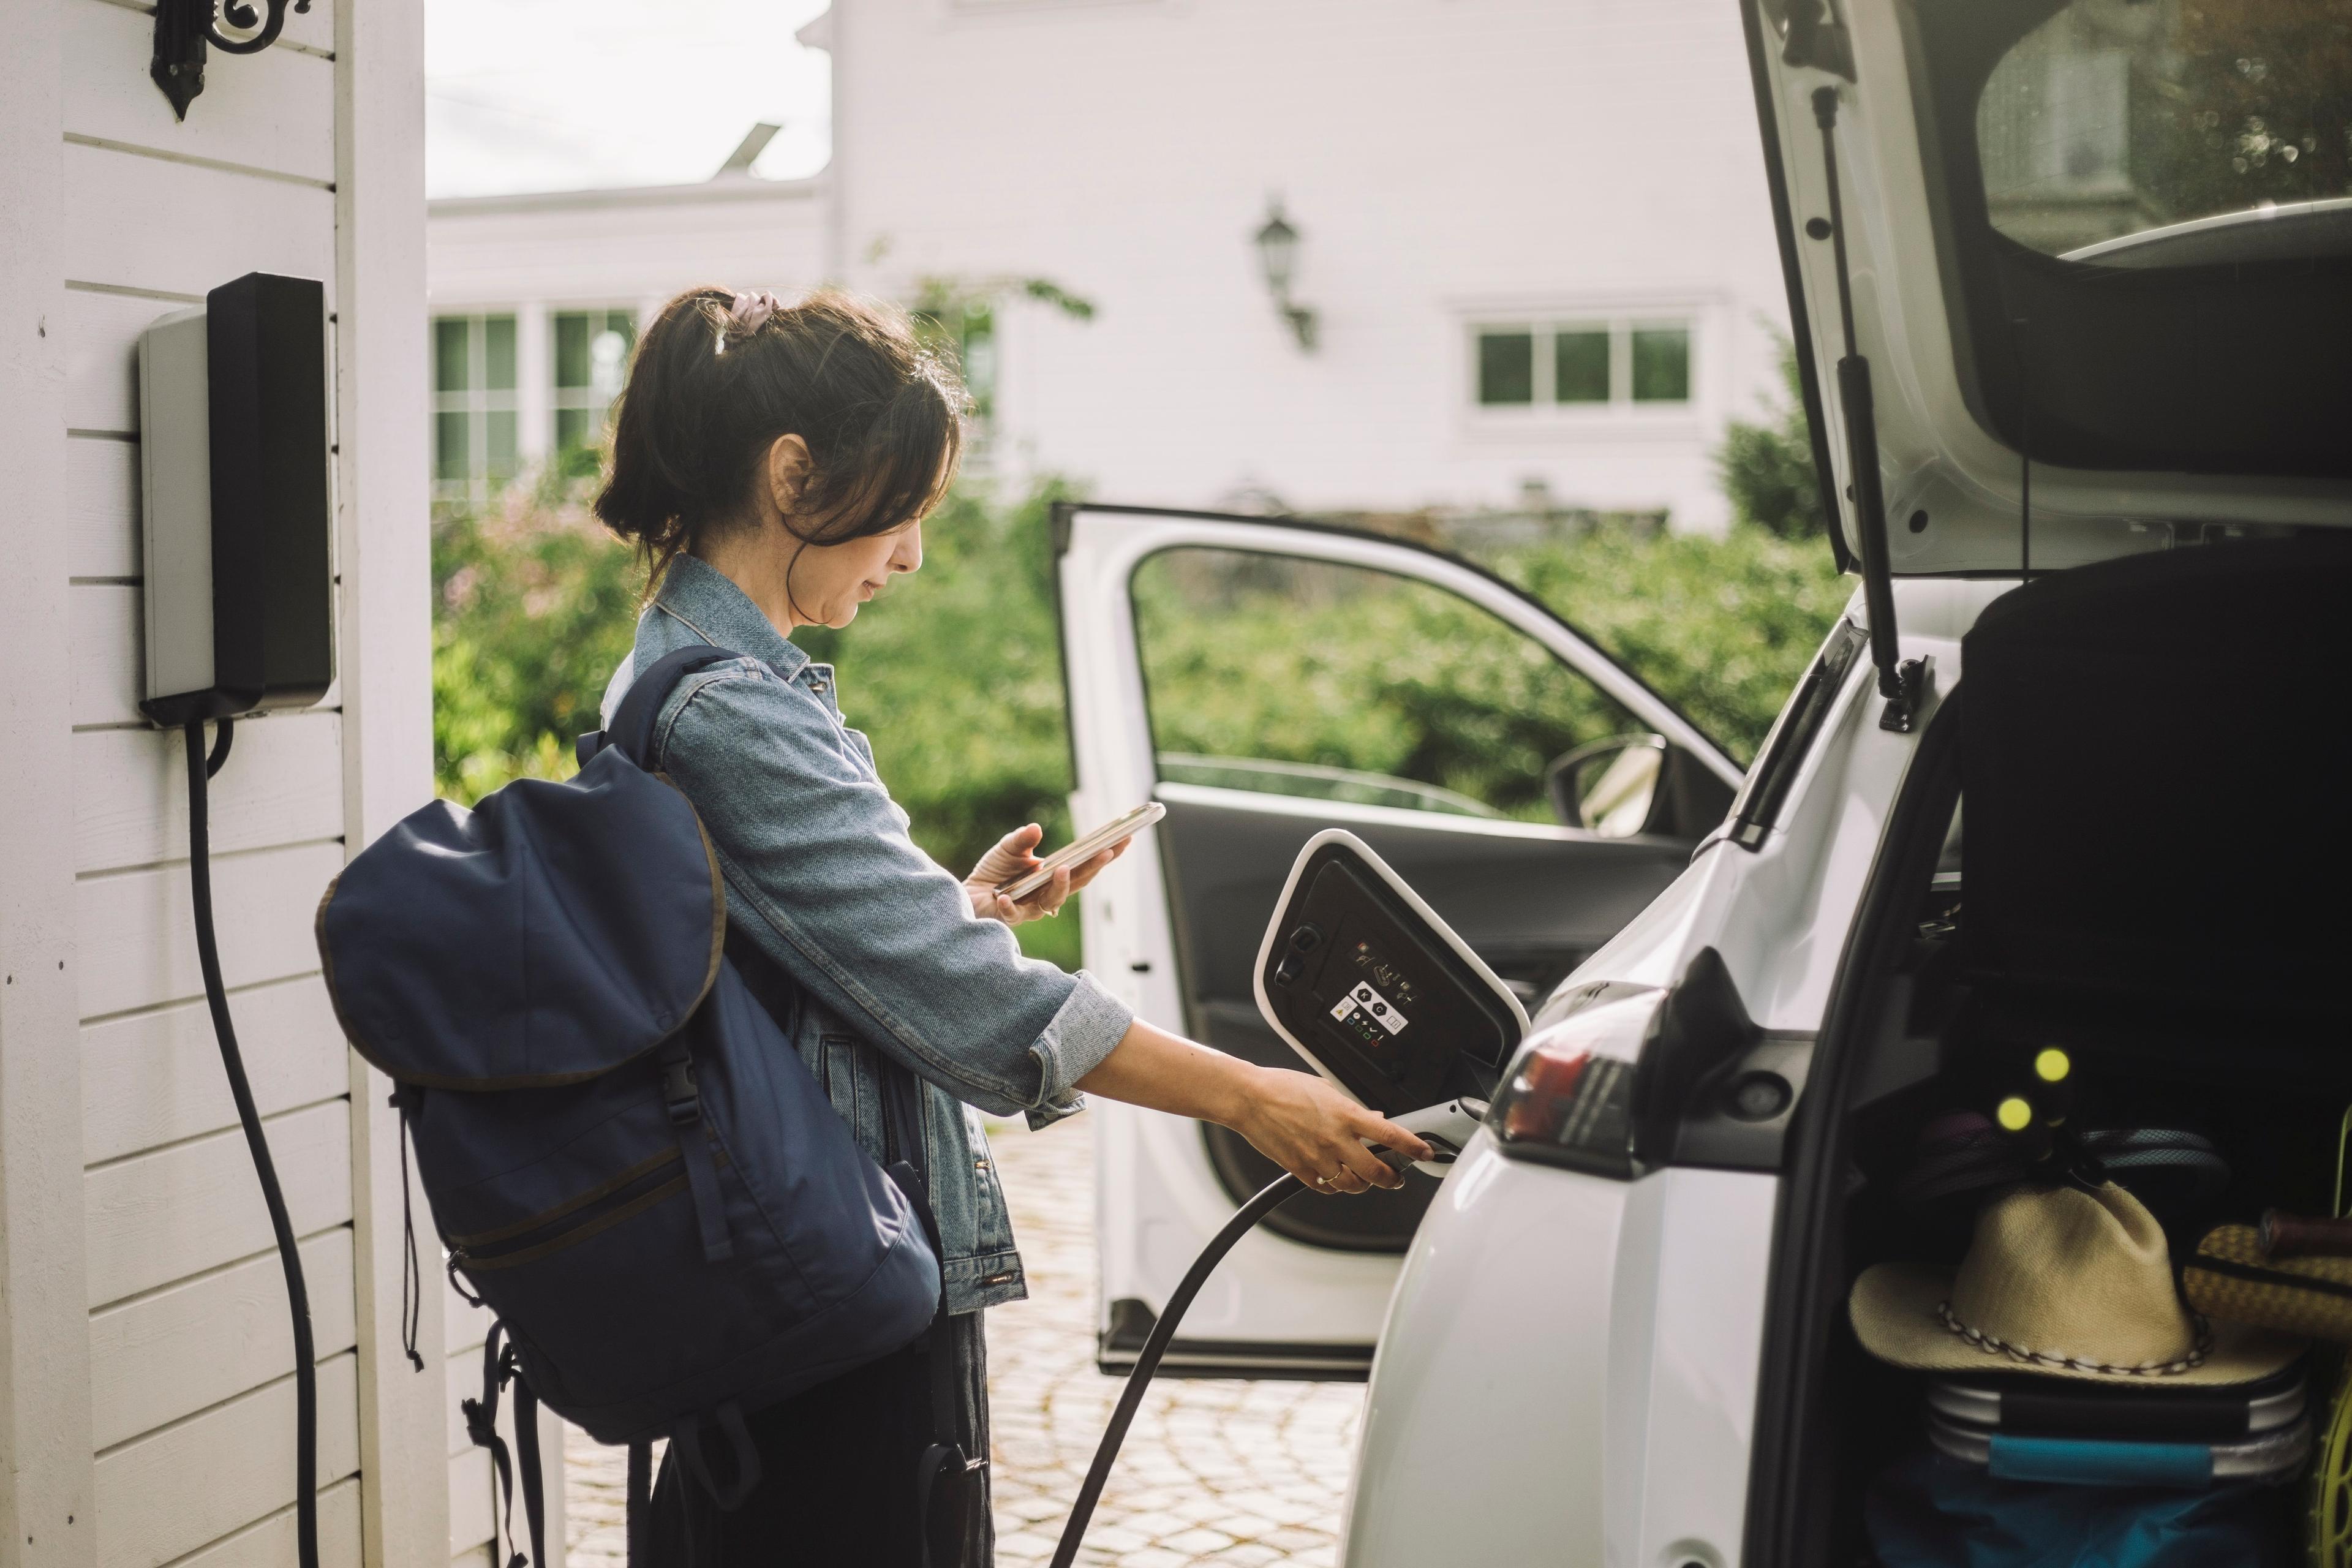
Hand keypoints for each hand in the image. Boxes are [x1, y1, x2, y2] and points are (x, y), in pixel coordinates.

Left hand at [965, 822, 1128, 925]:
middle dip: (1094, 867)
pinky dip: (1010, 906)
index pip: (1084, 863)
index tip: (1124, 839)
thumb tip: (1036, 828)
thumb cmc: (993, 872)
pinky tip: (1004, 896)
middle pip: (1078, 882)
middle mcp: (1048, 892)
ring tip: (1062, 869)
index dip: (1105, 853)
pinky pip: (1014, 914)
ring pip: (1053, 900)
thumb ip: (1022, 840)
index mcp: (1053, 874)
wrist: (968, 894)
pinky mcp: (1010, 916)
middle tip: (1108, 851)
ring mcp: (1032, 907)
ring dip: (1060, 886)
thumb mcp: (1008, 848)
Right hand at [1227, 1066, 1433, 1194]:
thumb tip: (1372, 1119)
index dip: (1413, 1147)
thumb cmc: (1282, 1088)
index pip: (1390, 1134)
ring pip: (1352, 1185)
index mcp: (1345, 1114)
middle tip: (1395, 1178)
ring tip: (1364, 1179)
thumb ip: (1350, 1108)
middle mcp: (1335, 1139)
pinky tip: (1334, 1179)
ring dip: (1363, 1185)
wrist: (1249, 1098)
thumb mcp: (1325, 1089)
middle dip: (1392, 1178)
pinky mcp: (1300, 1169)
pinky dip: (1334, 1187)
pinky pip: (1325, 1188)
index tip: (1425, 1153)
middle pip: (1376, 1171)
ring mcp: (1318, 1157)